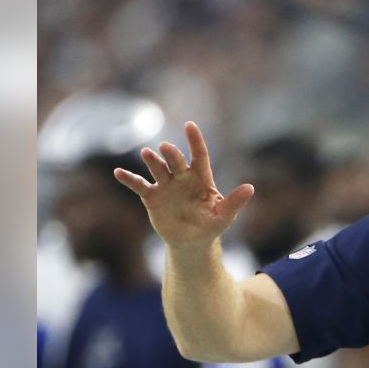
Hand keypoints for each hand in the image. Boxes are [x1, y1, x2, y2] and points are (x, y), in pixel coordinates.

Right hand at [113, 121, 254, 250]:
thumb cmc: (210, 225)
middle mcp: (182, 177)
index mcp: (201, 179)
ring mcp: (166, 185)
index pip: (199, 156)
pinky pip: (139, 185)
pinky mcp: (152, 197)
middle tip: (166, 147)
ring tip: (146, 154)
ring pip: (158, 169)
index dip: (195, 141)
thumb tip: (250, 188)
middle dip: (172, 154)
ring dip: (152, 161)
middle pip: (176, 161)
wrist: (191, 242)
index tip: (190, 125)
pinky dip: (129, 179)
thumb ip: (235, 202)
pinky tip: (118, 172)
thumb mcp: (224, 216)